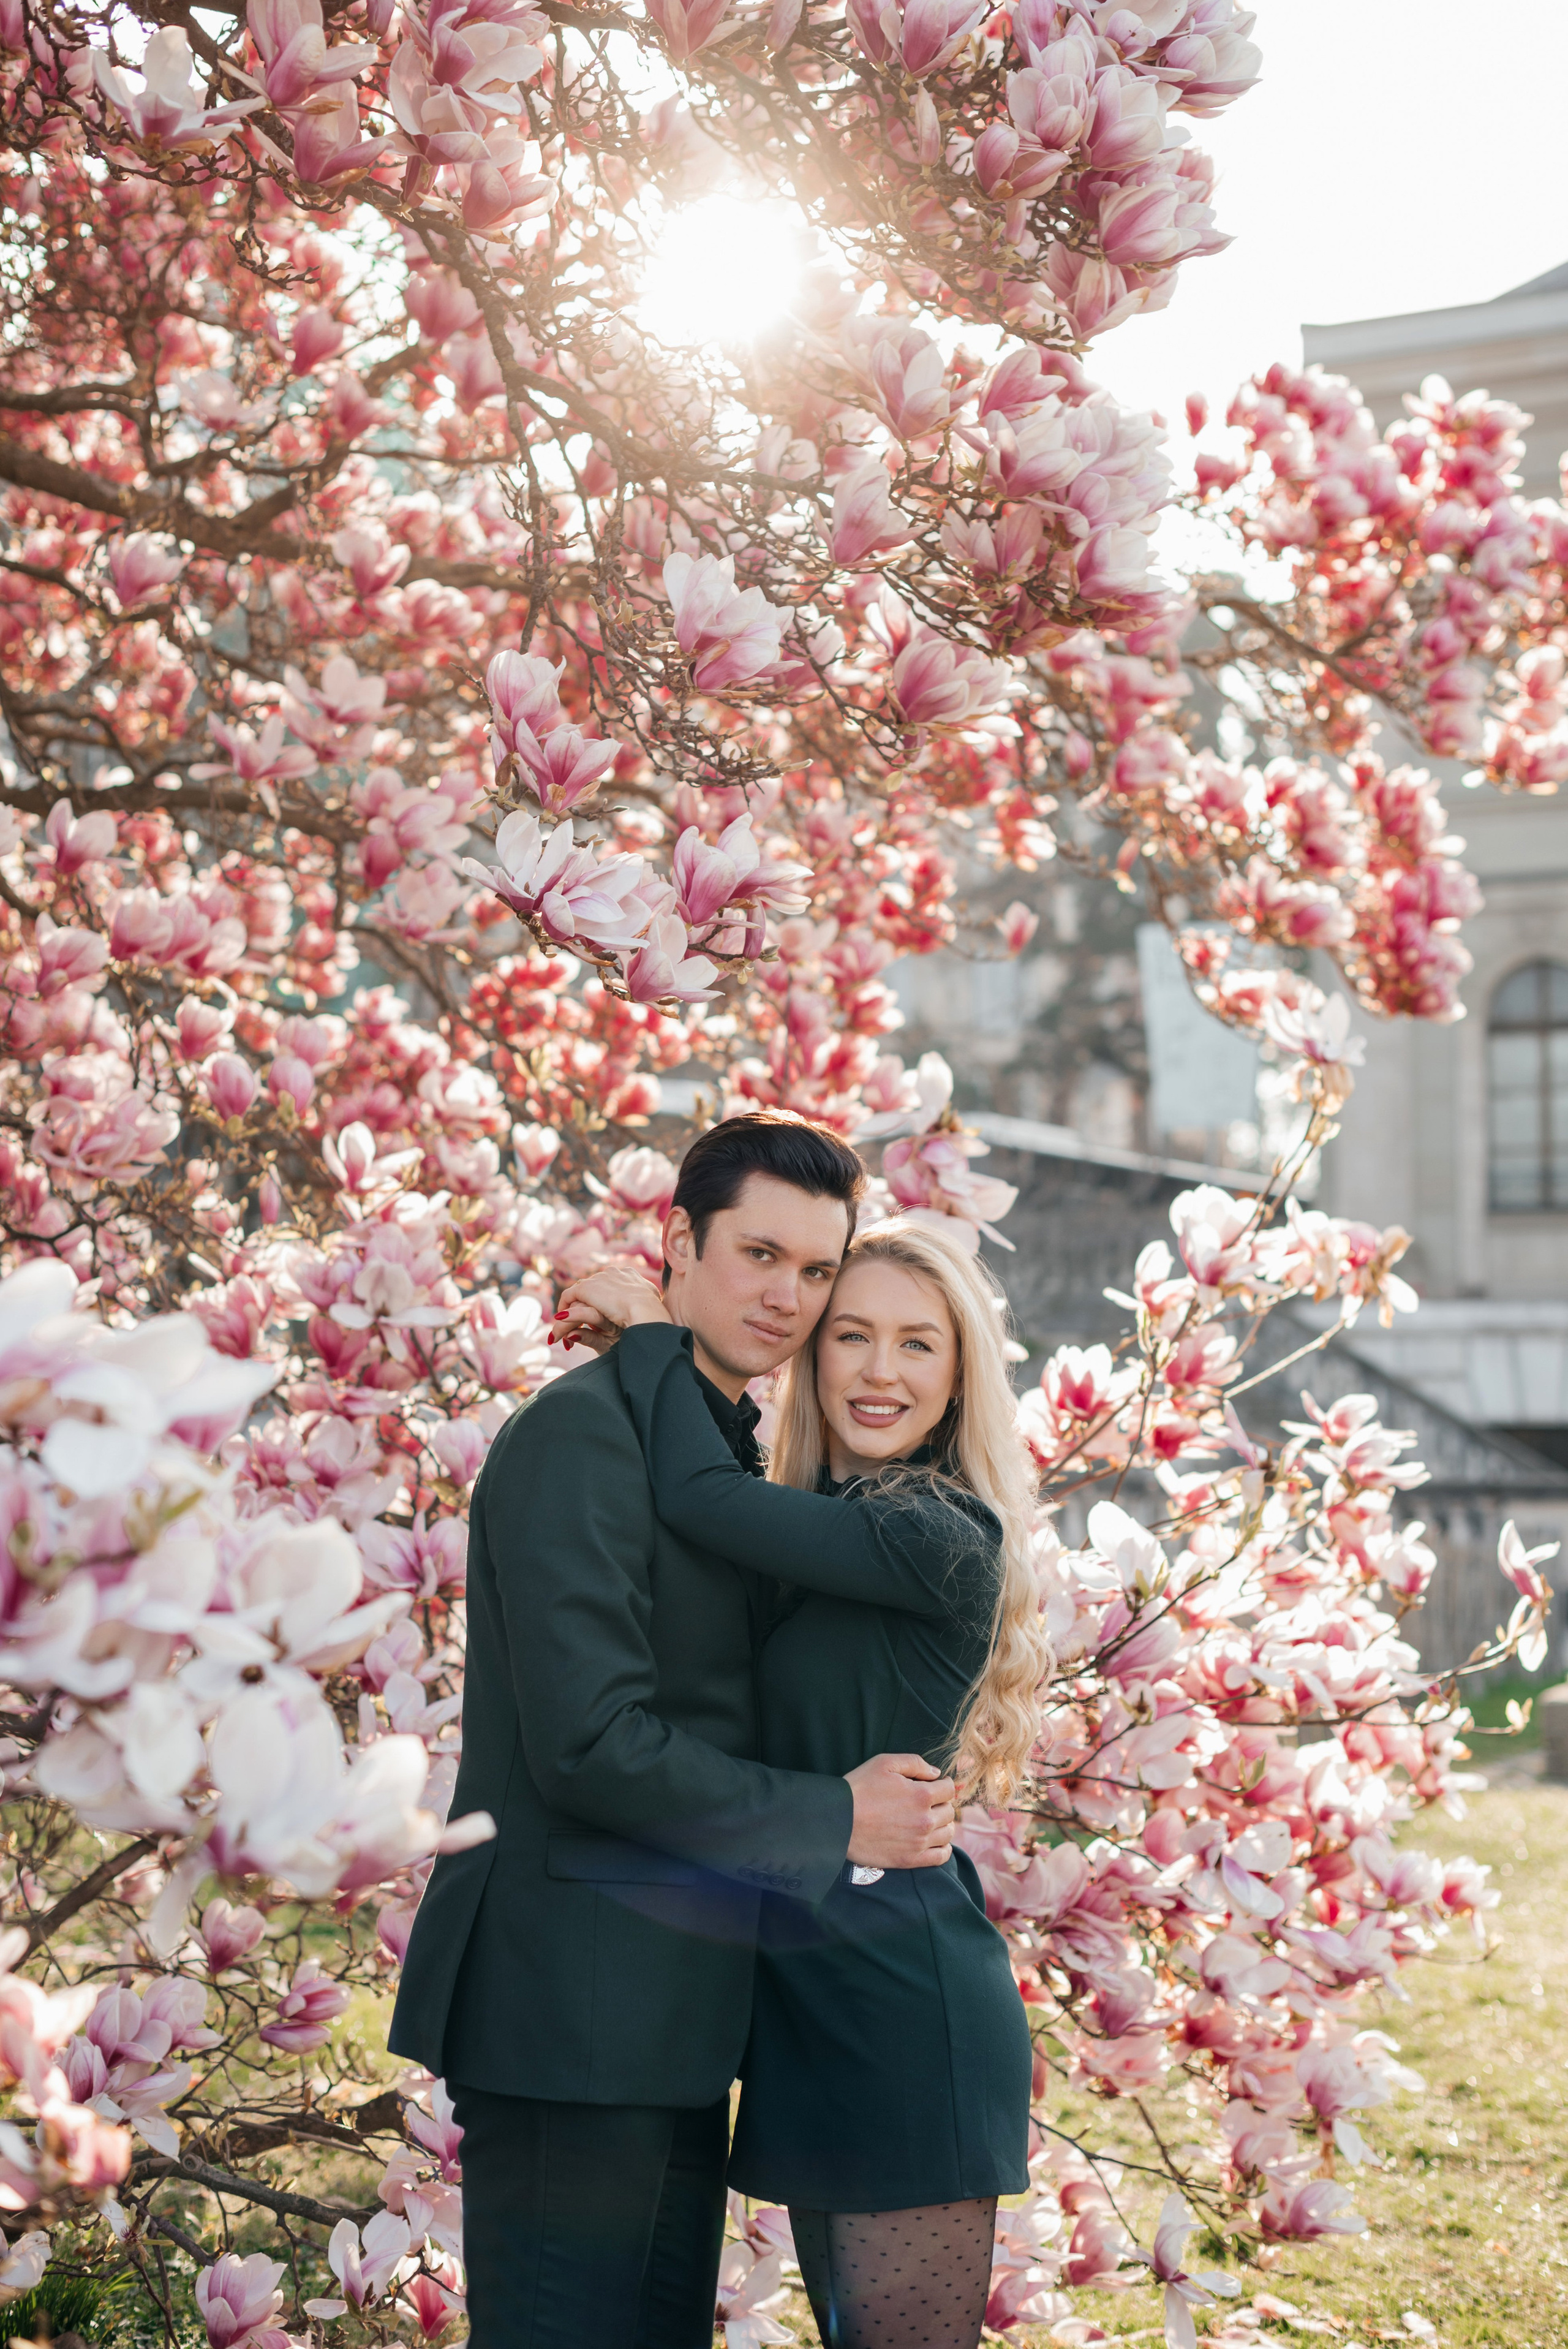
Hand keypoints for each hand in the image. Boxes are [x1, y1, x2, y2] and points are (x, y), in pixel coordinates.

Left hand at [549, 1265, 670, 1350]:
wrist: (646, 1311)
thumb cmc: (653, 1312)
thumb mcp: (648, 1305)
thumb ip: (646, 1298)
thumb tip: (651, 1301)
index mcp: (629, 1275)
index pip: (610, 1282)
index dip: (603, 1296)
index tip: (600, 1310)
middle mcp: (612, 1273)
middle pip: (593, 1285)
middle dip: (584, 1302)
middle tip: (579, 1320)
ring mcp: (599, 1279)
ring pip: (580, 1292)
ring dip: (572, 1308)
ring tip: (567, 1325)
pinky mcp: (587, 1288)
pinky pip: (569, 1296)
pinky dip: (564, 1308)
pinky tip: (562, 1322)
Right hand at [844, 1753, 955, 1870]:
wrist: (838, 1821)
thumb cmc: (859, 1789)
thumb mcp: (884, 1763)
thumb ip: (914, 1763)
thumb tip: (936, 1774)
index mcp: (921, 1795)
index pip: (949, 1789)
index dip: (943, 1784)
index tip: (937, 1785)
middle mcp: (925, 1820)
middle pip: (949, 1811)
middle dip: (942, 1803)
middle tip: (930, 1802)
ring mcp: (919, 1842)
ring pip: (948, 1833)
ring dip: (944, 1824)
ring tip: (932, 1819)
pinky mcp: (910, 1859)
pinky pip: (940, 1857)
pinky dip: (944, 1848)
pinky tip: (936, 1841)